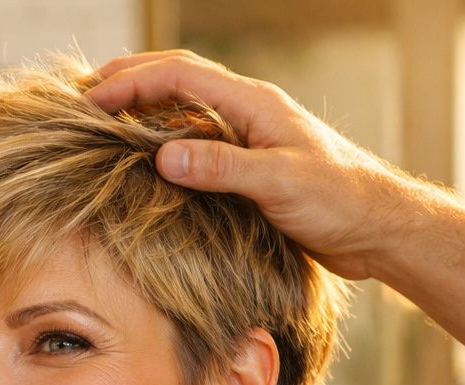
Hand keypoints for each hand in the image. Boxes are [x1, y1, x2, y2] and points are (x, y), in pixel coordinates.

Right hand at [89, 50, 403, 280]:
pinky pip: (198, 144)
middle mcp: (247, 112)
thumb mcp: (279, 184)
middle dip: (131, 83)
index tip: (92, 101)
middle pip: (178, 81)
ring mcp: (249, 138)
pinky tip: (148, 163)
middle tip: (86, 98)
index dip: (132, 83)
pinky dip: (166, 144)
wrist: (378, 228)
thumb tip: (163, 157)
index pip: (179, 75)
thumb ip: (223, 168)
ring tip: (105, 125)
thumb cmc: (340, 200)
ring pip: (185, 111)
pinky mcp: (252, 167)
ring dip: (145, 112)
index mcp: (253, 103)